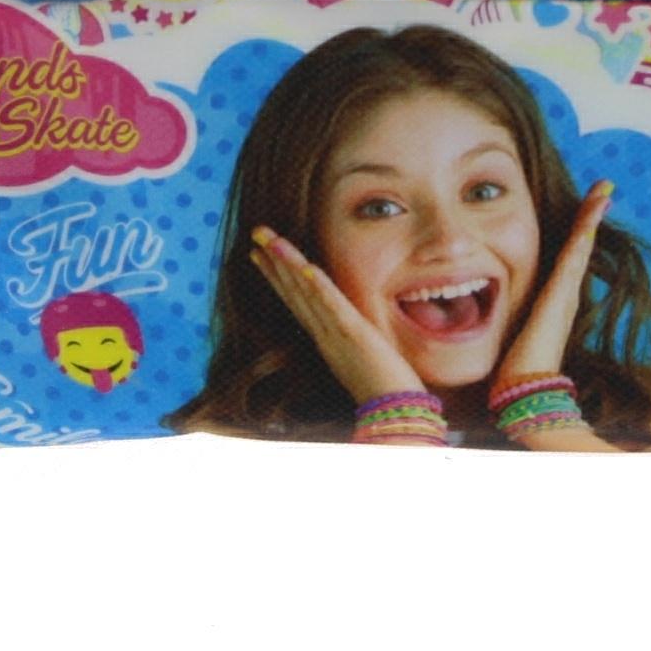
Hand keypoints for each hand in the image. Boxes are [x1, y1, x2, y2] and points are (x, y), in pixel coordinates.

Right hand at [248, 226, 424, 403]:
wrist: (396, 416)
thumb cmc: (385, 393)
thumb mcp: (361, 362)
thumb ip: (351, 347)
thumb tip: (351, 336)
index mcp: (326, 340)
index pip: (296, 301)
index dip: (277, 276)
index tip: (260, 255)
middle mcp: (324, 335)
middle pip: (294, 292)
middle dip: (273, 262)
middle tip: (255, 235)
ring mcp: (336, 334)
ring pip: (306, 293)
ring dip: (286, 264)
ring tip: (268, 240)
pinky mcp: (354, 334)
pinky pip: (332, 305)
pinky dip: (317, 286)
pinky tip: (304, 266)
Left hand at [496, 181, 614, 383]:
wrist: (522, 392)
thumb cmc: (512, 374)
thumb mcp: (504, 339)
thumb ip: (494, 326)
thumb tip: (468, 321)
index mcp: (551, 305)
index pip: (564, 262)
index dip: (573, 237)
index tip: (582, 214)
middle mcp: (563, 296)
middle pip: (579, 248)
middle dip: (589, 220)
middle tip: (601, 192)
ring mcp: (566, 294)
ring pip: (581, 246)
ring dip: (591, 217)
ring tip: (602, 191)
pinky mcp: (562, 294)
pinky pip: (576, 252)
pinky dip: (586, 228)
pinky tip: (594, 206)